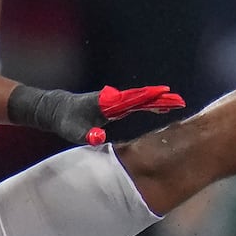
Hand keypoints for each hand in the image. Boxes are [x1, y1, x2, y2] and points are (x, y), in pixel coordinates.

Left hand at [7, 83, 184, 145]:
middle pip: (140, 97)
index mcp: (107, 103)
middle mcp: (112, 99)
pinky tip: (159, 108)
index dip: (150, 98)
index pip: (133, 99)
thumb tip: (98, 138)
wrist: (56, 110)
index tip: (166, 96)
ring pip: (139, 99)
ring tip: (176, 103)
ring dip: (157, 100)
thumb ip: (87, 135)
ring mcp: (113, 101)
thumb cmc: (66, 121)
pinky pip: (135, 103)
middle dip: (159, 98)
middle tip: (179, 101)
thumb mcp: (74, 132)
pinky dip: (148, 104)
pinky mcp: (112, 106)